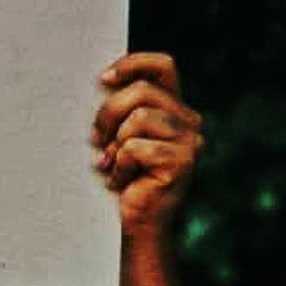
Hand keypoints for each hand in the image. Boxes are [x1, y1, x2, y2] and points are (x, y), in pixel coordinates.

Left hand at [91, 52, 201, 233]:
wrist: (136, 221)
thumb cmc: (122, 176)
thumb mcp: (118, 134)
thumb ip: (120, 108)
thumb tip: (102, 81)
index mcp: (176, 109)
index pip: (163, 65)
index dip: (132, 63)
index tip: (103, 79)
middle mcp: (189, 121)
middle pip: (141, 91)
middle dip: (108, 113)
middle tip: (95, 139)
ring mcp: (189, 142)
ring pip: (138, 118)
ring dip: (114, 143)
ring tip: (111, 163)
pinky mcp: (182, 162)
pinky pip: (134, 148)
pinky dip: (118, 166)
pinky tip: (120, 182)